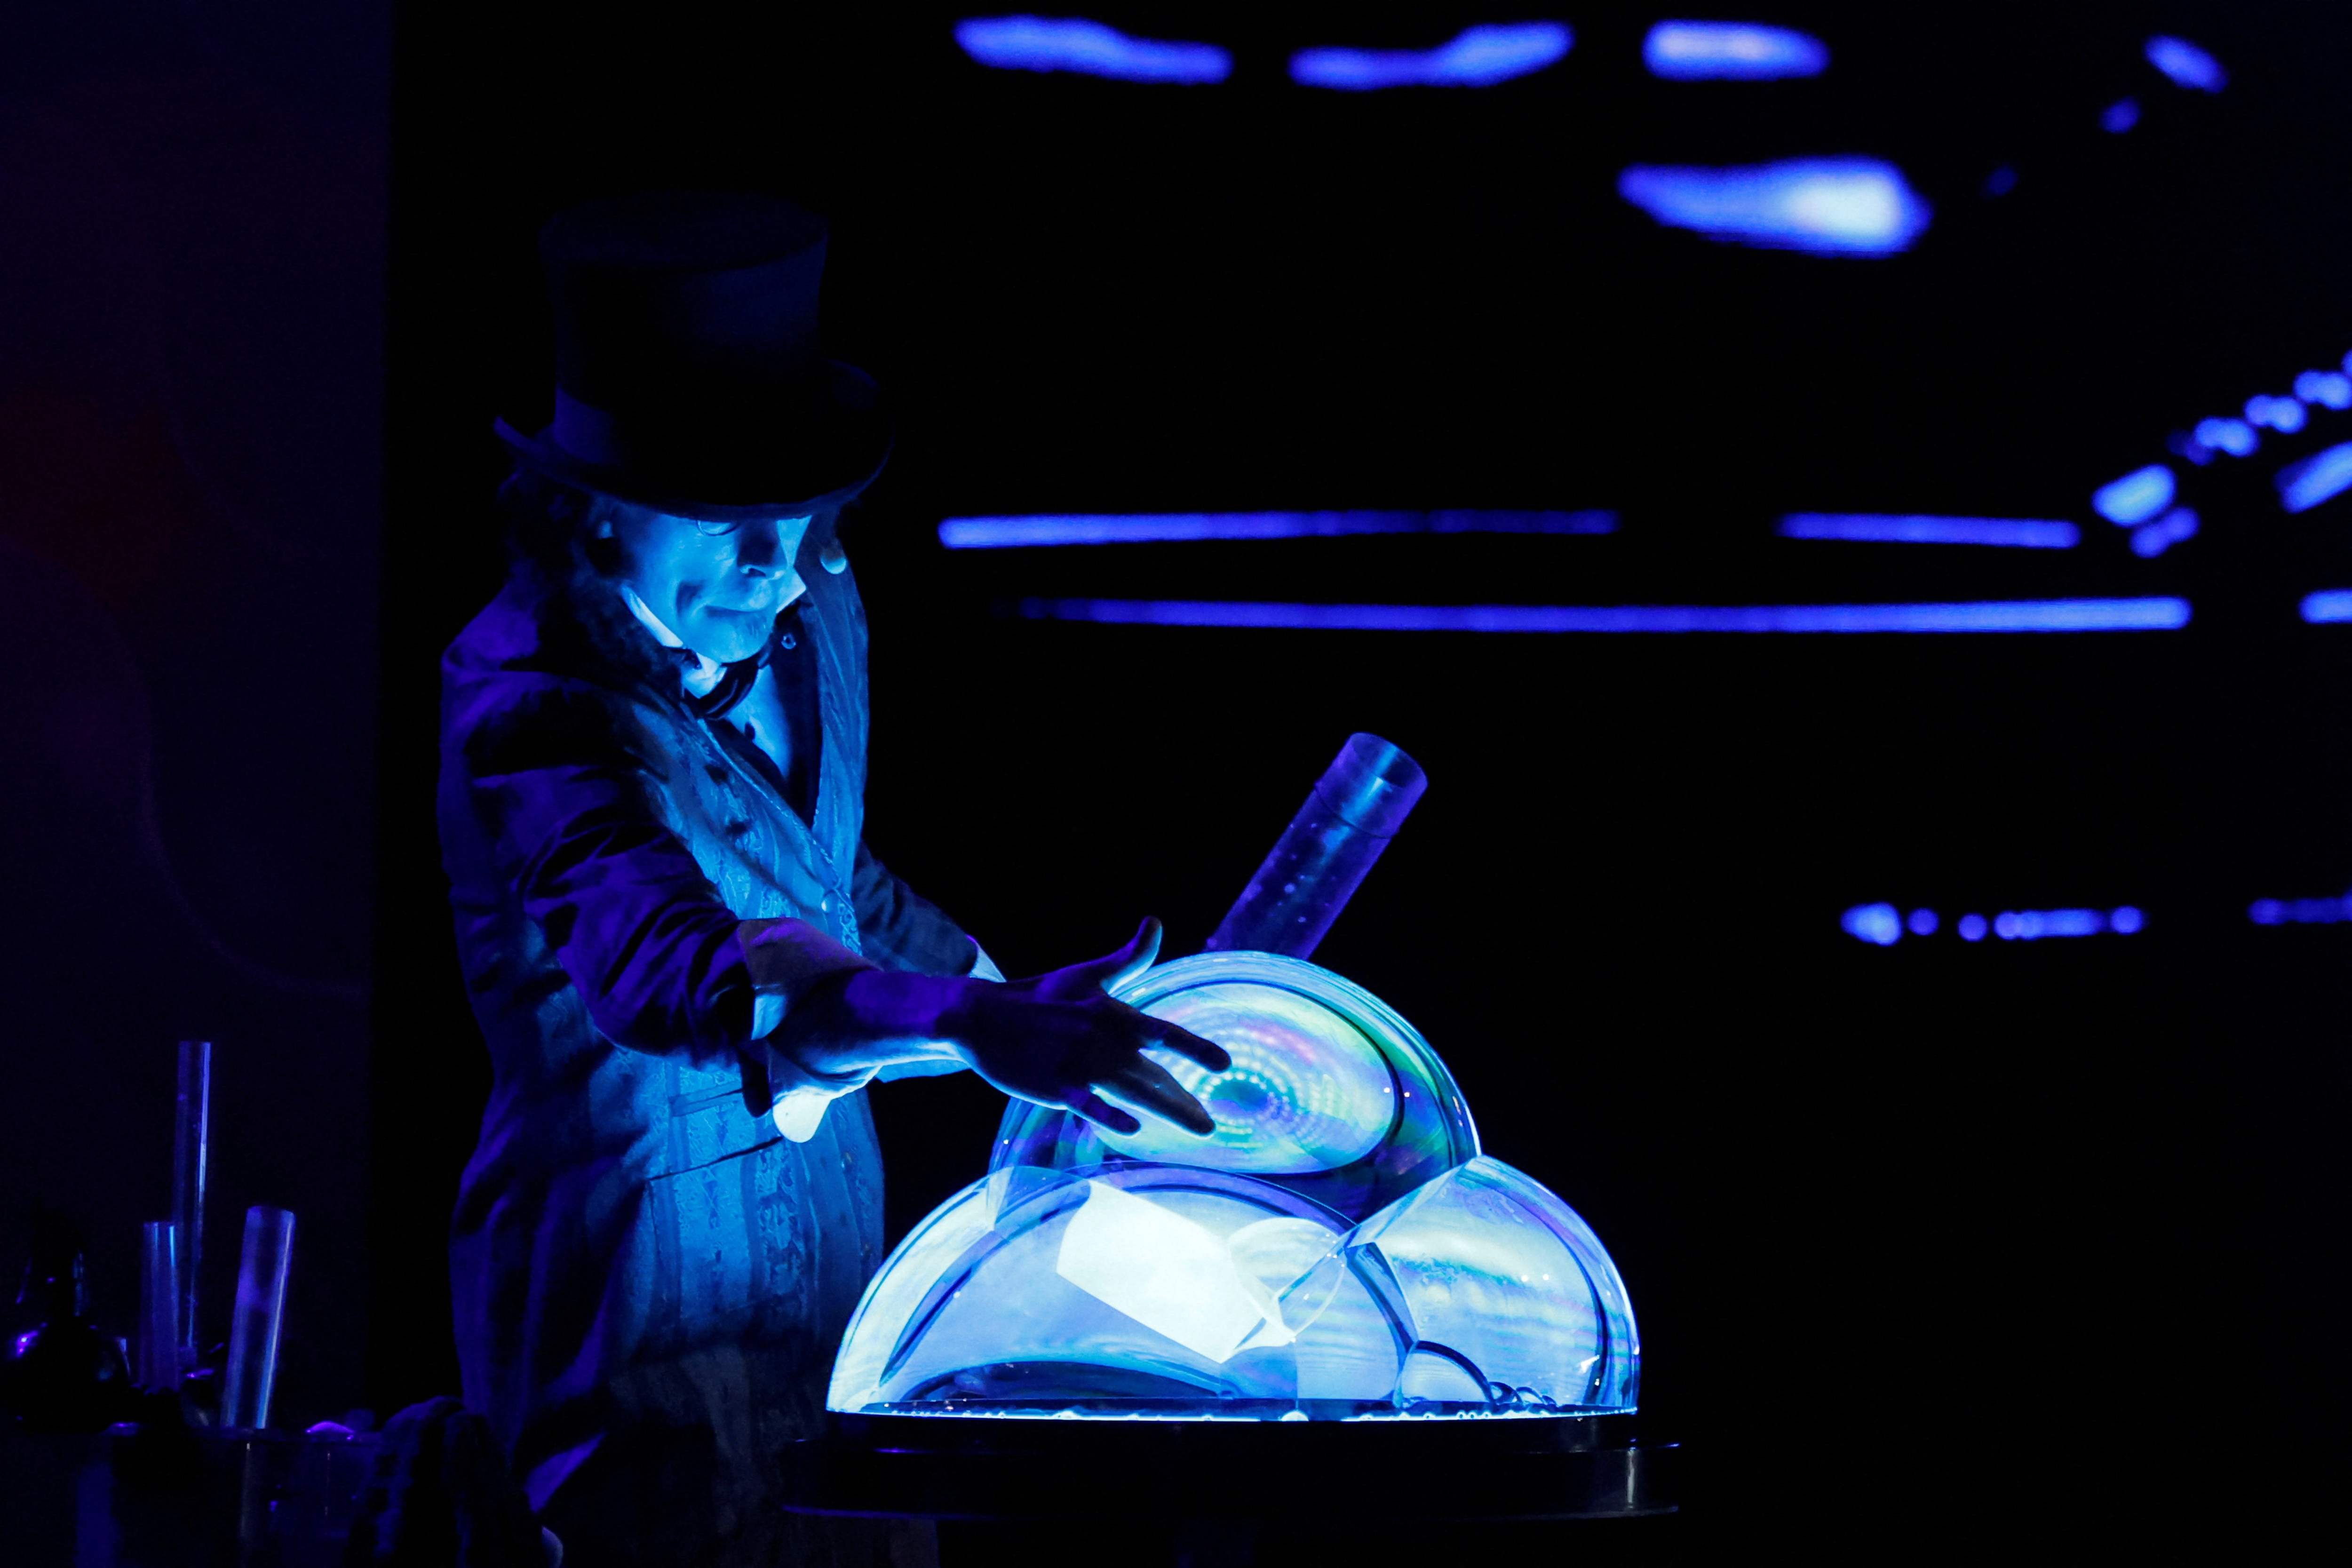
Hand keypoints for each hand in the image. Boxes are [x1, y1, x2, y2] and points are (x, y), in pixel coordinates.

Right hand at [938, 919, 1230, 1135]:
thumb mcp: (1088, 974)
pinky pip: (1085, 1102)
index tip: (1226, 1064)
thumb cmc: (1041, 995)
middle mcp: (1102, 1041)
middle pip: (1153, 1074)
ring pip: (1130, 1091)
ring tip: (1198, 1127)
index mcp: (1112, 1014)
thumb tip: (1155, 921)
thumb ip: (1129, 957)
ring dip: (1166, 1109)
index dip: (1195, 1048)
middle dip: (1184, 1100)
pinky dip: (1107, 1113)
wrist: (982, 1015)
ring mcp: (1078, 1064)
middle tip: (1211, 1126)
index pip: (1163, 1033)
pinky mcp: (1054, 1085)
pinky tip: (1131, 1128)